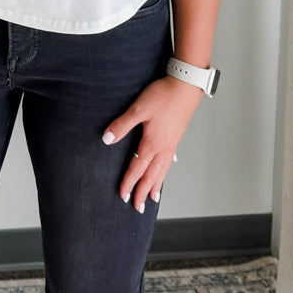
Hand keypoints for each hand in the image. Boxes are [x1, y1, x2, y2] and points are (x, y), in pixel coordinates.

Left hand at [101, 76, 202, 212]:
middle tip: (138, 207)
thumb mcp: (138, 108)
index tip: (123, 196)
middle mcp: (163, 147)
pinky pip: (170, 160)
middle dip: (143, 192)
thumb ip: (122, 125)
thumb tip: (107, 139)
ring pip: (163, 170)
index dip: (129, 183)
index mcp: (152, 143)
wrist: (186, 85)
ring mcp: (172, 143)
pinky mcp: (177, 136)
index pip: (137, 169)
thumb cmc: (163, 95)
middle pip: (151, 175)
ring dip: (156, 185)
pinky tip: (167, 168)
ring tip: (154, 197)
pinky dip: (166, 169)